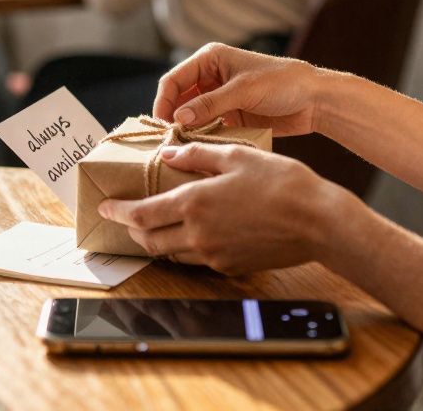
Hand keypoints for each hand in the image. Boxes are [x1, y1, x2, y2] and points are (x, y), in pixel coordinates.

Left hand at [97, 143, 350, 273]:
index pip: (141, 214)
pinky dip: (185, 248)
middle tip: (126, 218)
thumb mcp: (237, 157)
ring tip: (155, 226)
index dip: (118, 212)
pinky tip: (193, 235)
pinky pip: (196, 260)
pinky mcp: (230, 267)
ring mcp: (214, 255)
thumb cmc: (282, 183)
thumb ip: (198, 155)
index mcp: (194, 202)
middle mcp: (198, 233)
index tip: (104, 208)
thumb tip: (169, 155)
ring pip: (170, 253)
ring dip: (157, 241)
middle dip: (132, 230)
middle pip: (149, 240)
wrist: (318, 222)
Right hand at [153, 43, 320, 136]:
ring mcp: (219, 99)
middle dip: (173, 118)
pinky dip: (201, 138)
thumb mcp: (243, 90)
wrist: (314, 101)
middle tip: (169, 142)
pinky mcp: (229, 117)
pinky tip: (200, 150)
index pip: (174, 80)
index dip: (164, 102)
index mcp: (210, 59)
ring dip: (186, 130)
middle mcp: (210, 78)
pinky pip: (207, 128)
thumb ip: (210, 104)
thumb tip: (179, 118)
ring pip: (191, 116)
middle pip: (179, 99)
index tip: (163, 126)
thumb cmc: (282, 83)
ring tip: (181, 149)